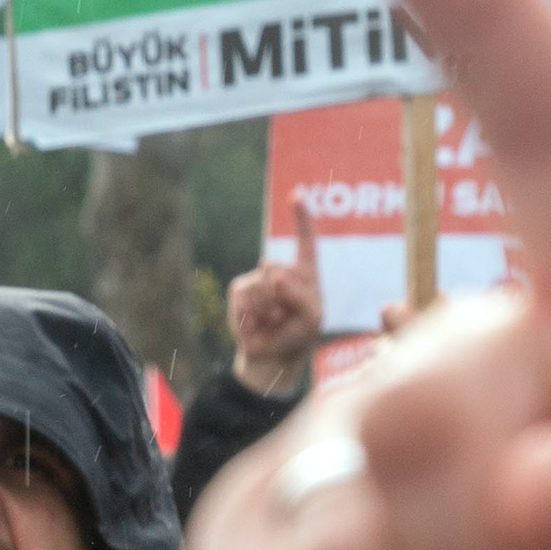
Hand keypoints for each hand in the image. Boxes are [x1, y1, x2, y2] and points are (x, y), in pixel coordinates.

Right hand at [227, 204, 325, 396]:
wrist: (271, 355)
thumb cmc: (297, 334)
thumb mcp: (311, 317)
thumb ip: (298, 292)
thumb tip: (268, 269)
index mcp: (305, 273)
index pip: (305, 241)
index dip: (301, 217)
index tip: (296, 193)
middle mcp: (280, 270)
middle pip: (284, 273)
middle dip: (288, 299)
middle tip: (288, 319)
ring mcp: (258, 278)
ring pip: (265, 285)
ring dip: (271, 311)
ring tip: (273, 322)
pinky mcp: (239, 291)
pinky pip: (247, 298)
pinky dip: (253, 315)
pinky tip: (256, 325)